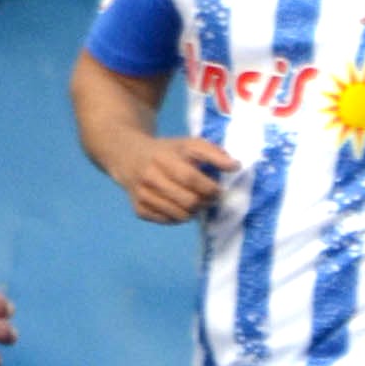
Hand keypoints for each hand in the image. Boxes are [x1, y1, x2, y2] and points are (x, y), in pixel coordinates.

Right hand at [99, 125, 227, 221]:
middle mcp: (148, 178)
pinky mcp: (138, 210)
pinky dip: (179, 216)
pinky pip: (168, 221)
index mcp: (162, 159)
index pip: (191, 178)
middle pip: (188, 201)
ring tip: (196, 201)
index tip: (219, 190)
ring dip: (194, 211)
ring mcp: (141, 196)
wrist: (128, 156)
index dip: (210, 188)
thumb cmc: (166, 151)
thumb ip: (213, 153)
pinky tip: (179, 205)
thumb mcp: (188, 144)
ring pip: (179, 215)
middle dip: (205, 202)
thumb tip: (236, 166)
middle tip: (210, 198)